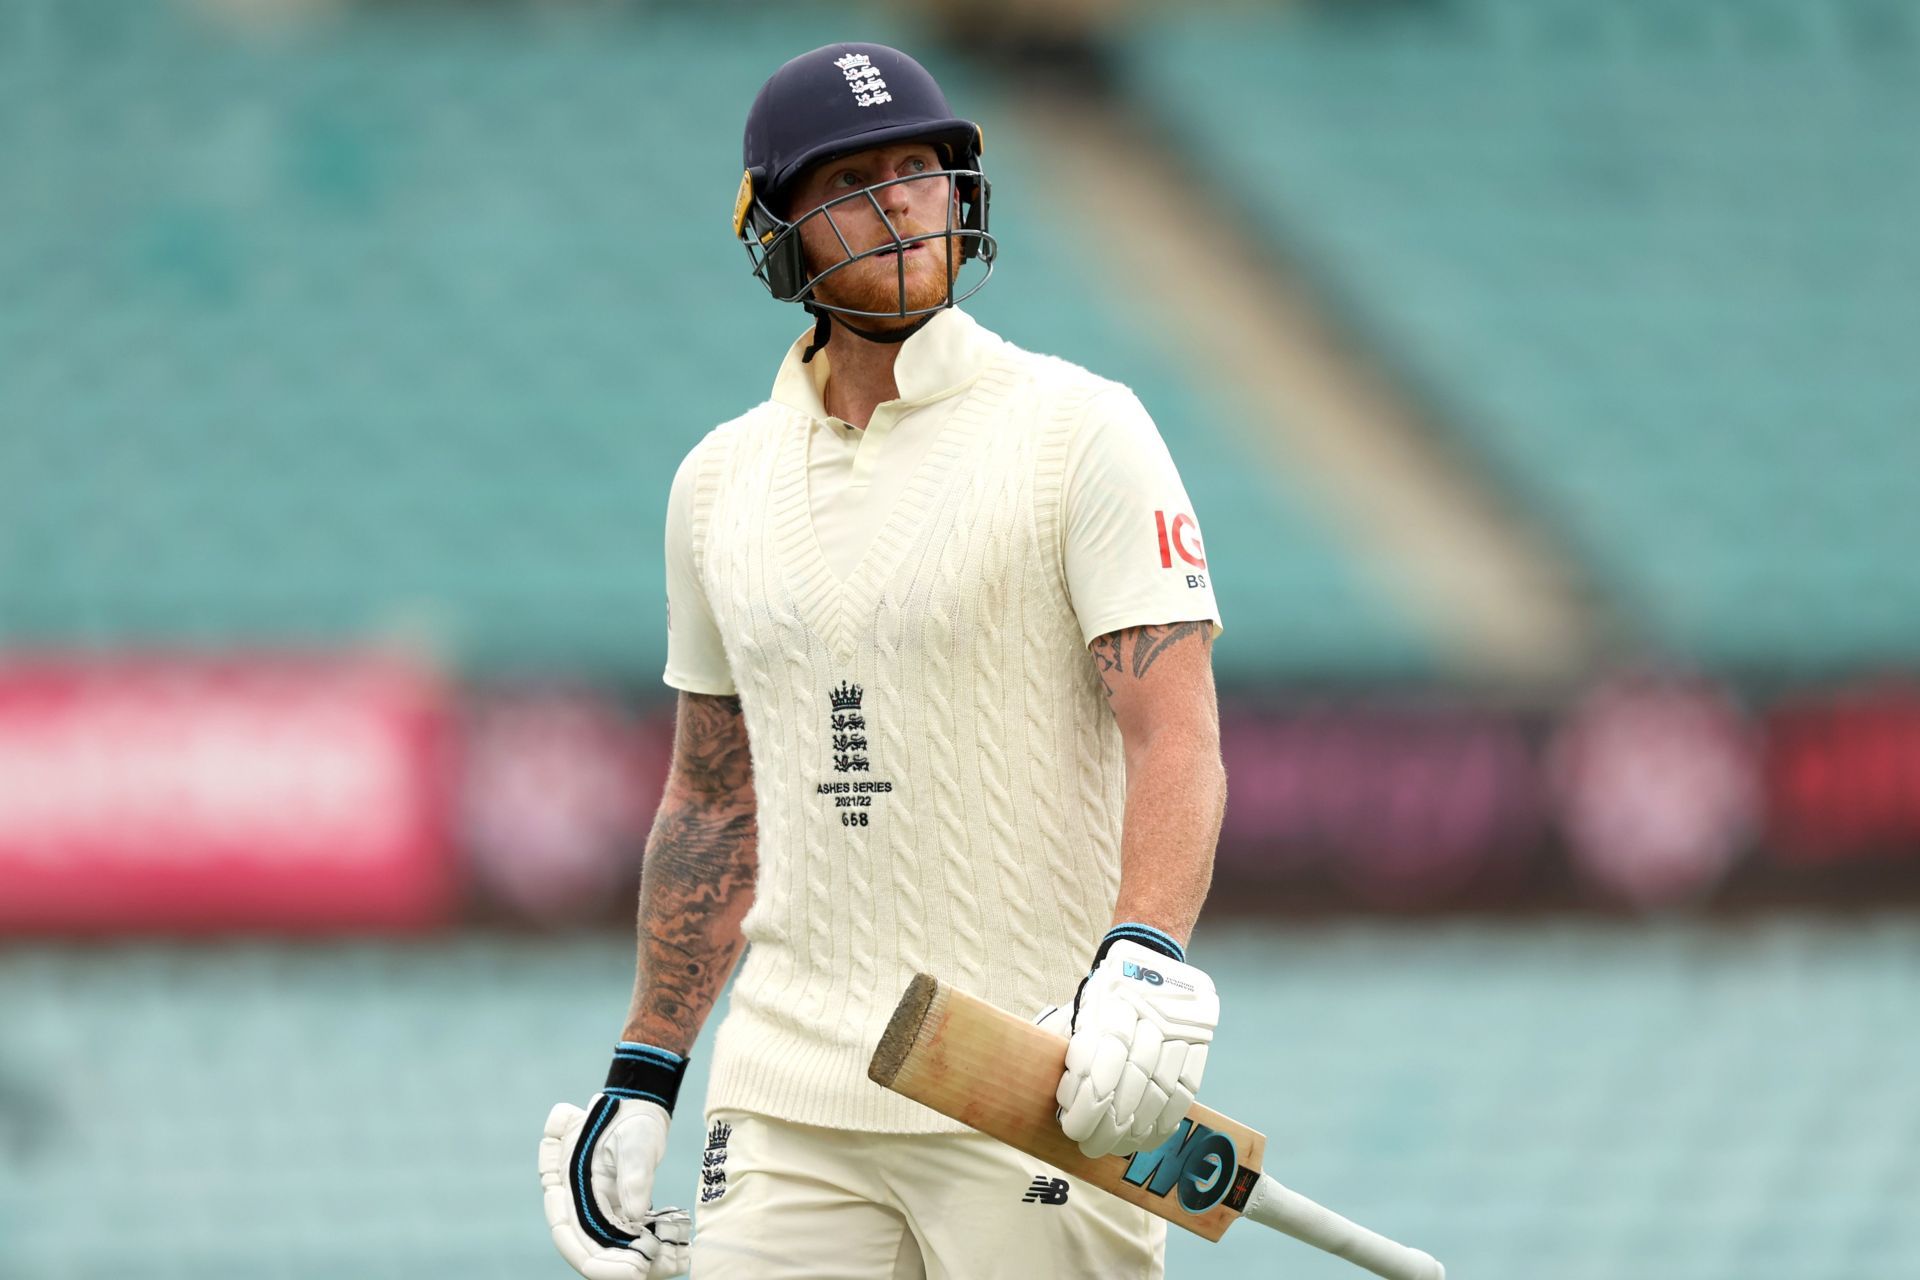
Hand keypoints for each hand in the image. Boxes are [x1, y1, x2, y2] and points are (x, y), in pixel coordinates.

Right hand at [539, 1044, 692, 1279]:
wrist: (642, 1106)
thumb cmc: (634, 1117)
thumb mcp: (636, 1139)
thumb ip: (634, 1173)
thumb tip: (636, 1214)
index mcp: (566, 1182)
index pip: (568, 1232)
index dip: (594, 1259)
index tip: (631, 1270)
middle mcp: (574, 1200)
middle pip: (586, 1247)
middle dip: (616, 1267)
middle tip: (648, 1273)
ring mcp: (593, 1208)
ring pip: (606, 1247)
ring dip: (635, 1262)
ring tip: (671, 1266)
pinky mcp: (614, 1211)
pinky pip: (624, 1239)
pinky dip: (646, 1250)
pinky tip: (673, 1257)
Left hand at [1055, 928, 1217, 1158]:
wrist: (1153, 958)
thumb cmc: (1107, 992)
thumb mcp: (1084, 1005)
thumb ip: (1072, 1042)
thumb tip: (1058, 1094)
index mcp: (1113, 1003)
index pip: (1101, 1062)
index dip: (1086, 1102)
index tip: (1070, 1126)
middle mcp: (1149, 1015)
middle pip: (1131, 1082)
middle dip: (1108, 1124)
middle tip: (1089, 1146)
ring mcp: (1179, 1029)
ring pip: (1160, 1091)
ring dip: (1136, 1129)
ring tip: (1116, 1147)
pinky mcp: (1200, 1042)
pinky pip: (1186, 1090)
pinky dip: (1165, 1120)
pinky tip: (1147, 1137)